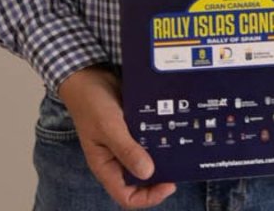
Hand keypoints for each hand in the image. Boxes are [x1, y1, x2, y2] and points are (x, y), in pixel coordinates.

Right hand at [54, 66, 175, 208]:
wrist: (89, 76)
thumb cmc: (91, 104)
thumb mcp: (109, 127)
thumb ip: (126, 150)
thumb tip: (148, 173)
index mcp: (106, 166)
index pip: (126, 196)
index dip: (148, 197)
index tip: (169, 184)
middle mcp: (117, 159)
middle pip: (142, 181)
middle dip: (162, 176)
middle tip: (181, 164)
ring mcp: (127, 144)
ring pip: (149, 159)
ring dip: (165, 157)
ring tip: (183, 149)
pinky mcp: (135, 130)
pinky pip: (152, 140)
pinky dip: (163, 139)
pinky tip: (177, 132)